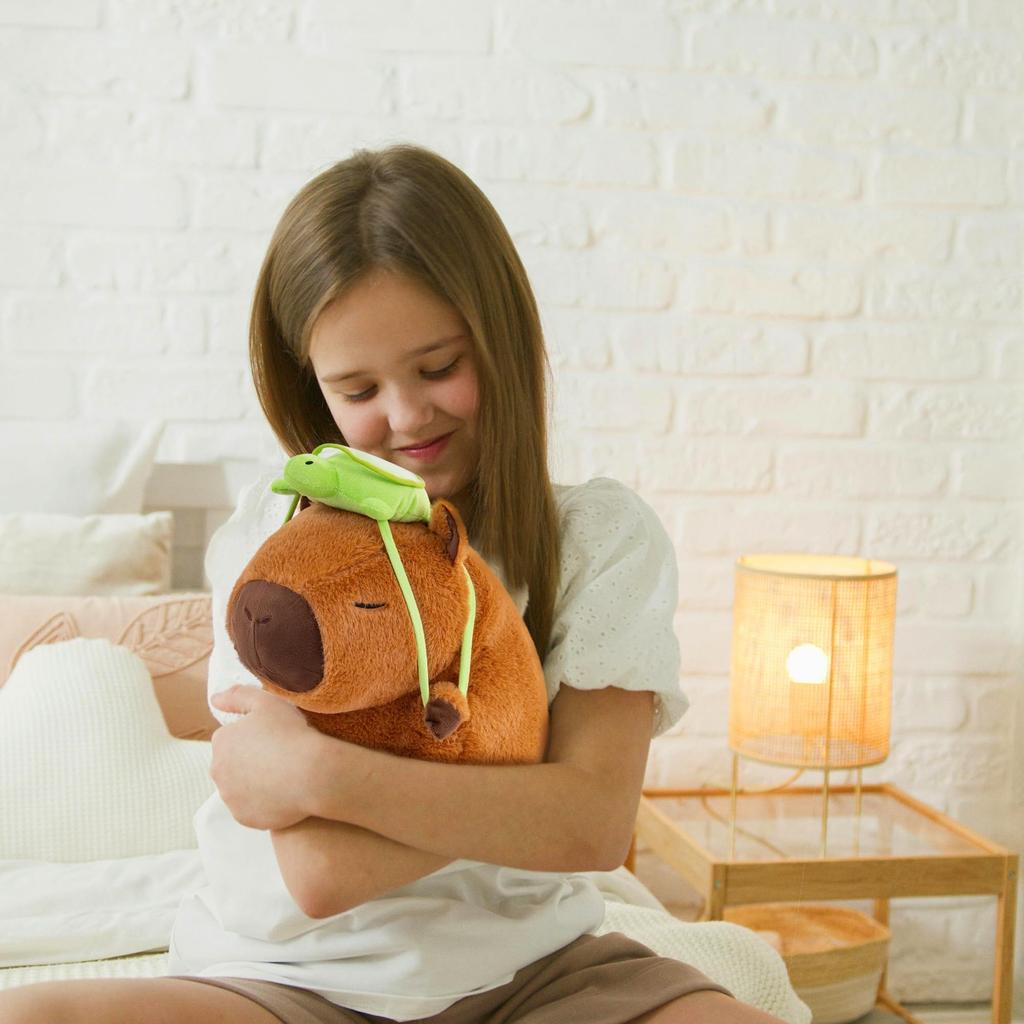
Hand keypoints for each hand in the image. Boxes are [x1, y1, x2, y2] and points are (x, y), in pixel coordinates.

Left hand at [209, 685, 319, 830]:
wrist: (313, 774)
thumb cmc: (291, 735)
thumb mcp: (267, 702)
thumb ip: (238, 695)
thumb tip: (215, 699)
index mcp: (221, 741)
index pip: (233, 737)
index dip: (255, 736)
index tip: (275, 737)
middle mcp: (218, 771)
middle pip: (233, 764)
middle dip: (251, 760)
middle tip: (279, 756)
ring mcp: (230, 798)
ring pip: (241, 787)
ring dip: (255, 782)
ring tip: (283, 775)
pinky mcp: (244, 818)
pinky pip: (251, 808)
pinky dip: (263, 802)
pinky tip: (283, 793)